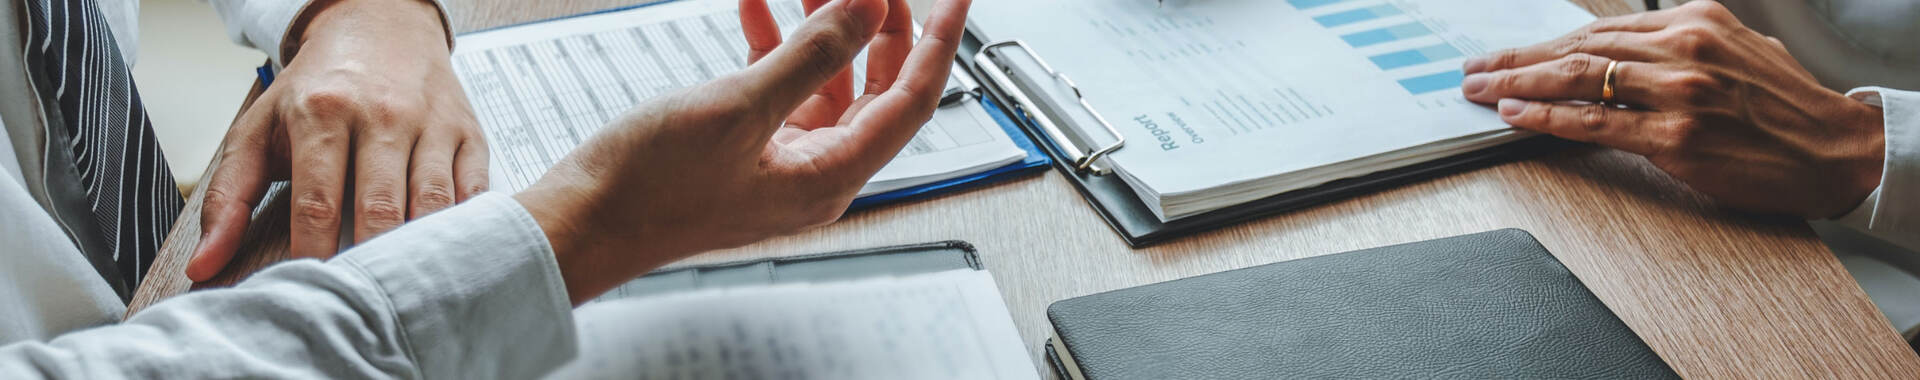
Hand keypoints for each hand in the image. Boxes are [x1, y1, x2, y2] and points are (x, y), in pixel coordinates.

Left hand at [188, 0, 486, 280]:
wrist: (381, 24)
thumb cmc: (318, 87)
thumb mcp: (259, 130)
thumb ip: (229, 199)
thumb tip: (204, 265)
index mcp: (323, 111)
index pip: (317, 201)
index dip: (313, 254)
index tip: (310, 289)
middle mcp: (382, 113)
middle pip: (380, 208)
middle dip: (368, 261)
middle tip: (357, 300)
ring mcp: (432, 122)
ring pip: (432, 204)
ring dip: (418, 252)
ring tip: (401, 287)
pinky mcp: (469, 132)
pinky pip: (474, 192)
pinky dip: (464, 228)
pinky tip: (445, 252)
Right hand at [514, 0, 969, 302]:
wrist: (582, 223)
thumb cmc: (650, 190)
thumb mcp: (739, 108)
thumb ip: (811, 56)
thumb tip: (864, 13)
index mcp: (830, 177)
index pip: (912, 101)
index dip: (939, 43)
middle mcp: (815, 173)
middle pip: (875, 87)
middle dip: (878, 27)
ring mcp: (781, 160)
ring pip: (826, 81)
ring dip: (822, 28)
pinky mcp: (745, 148)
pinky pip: (779, 87)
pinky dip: (773, 43)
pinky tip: (758, 6)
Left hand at [1460, 1, 1884, 218]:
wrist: (1835, 149)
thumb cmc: (1782, 107)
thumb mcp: (1733, 50)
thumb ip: (1676, 47)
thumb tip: (1617, 54)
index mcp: (1694, 20)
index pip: (1596, 31)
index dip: (1541, 44)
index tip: (1504, 54)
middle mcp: (1684, 48)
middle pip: (1578, 50)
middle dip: (1516, 60)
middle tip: (1473, 70)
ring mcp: (1679, 93)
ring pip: (1579, 81)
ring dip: (1518, 84)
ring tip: (1479, 91)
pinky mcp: (1677, 137)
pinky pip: (1596, 123)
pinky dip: (1547, 117)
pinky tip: (1515, 114)